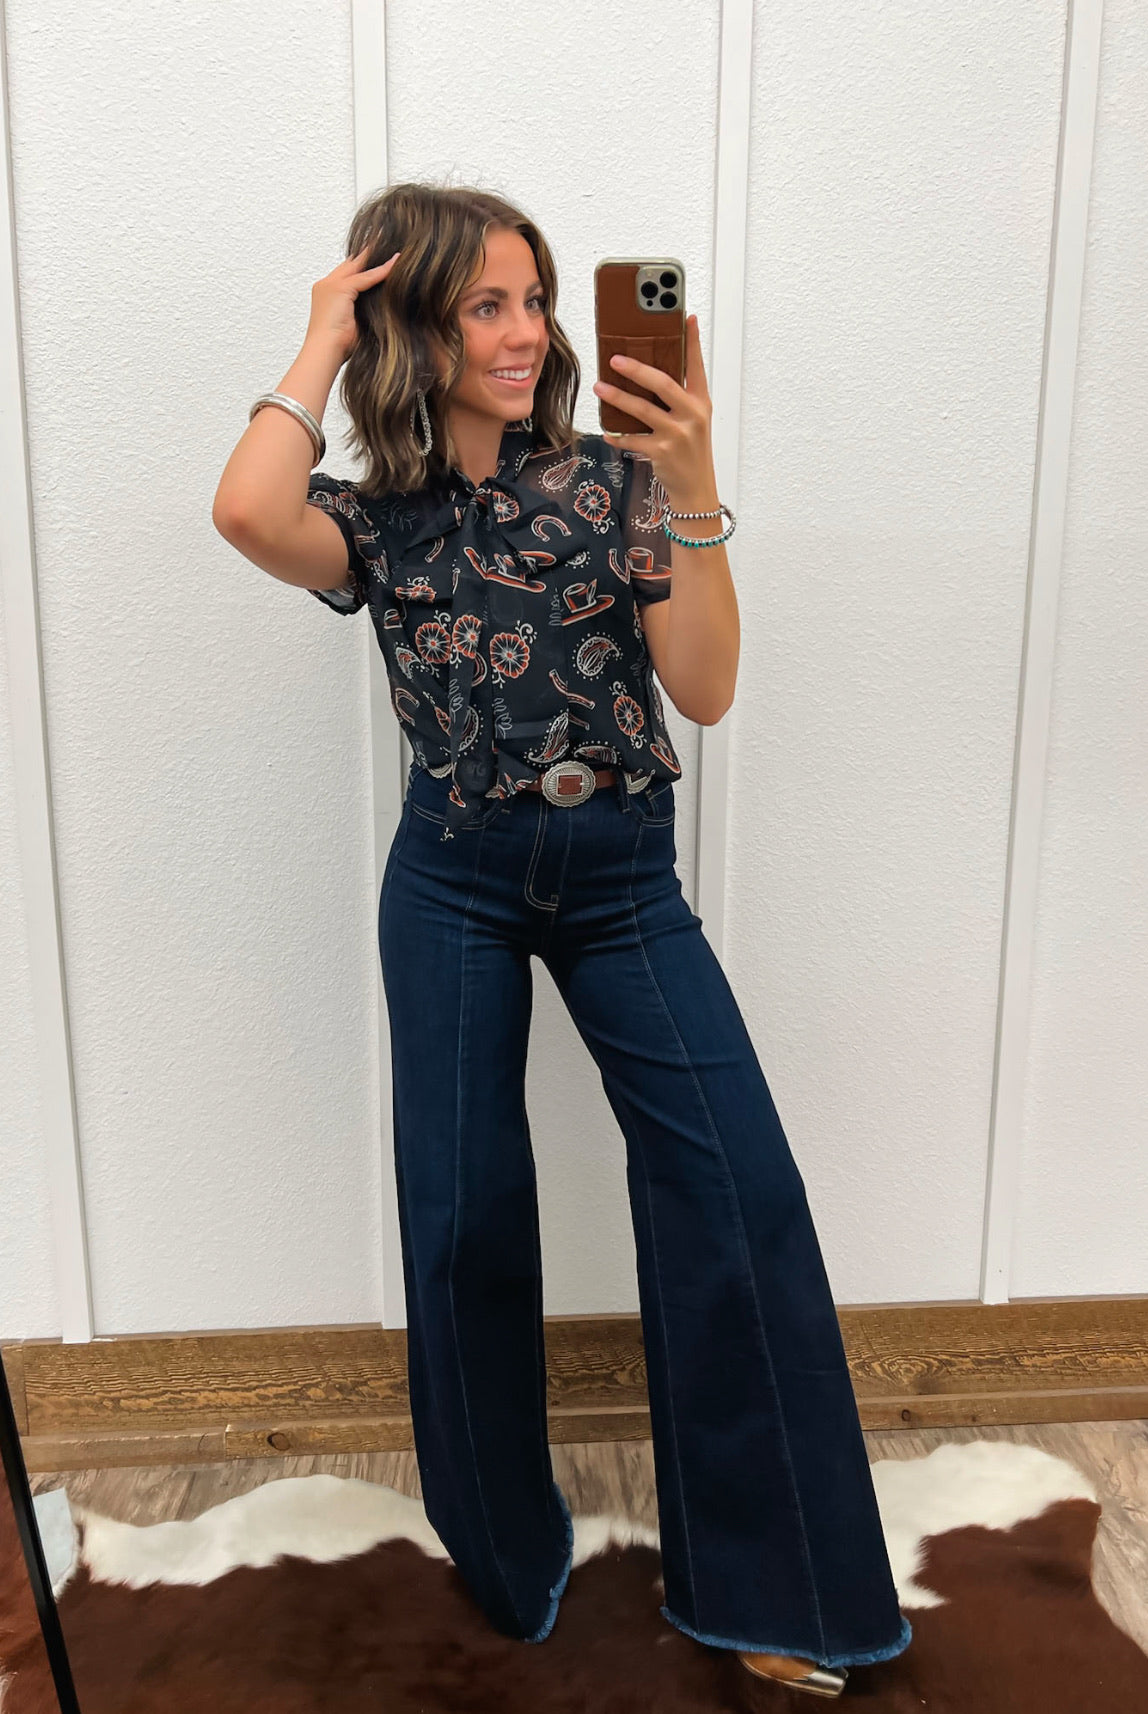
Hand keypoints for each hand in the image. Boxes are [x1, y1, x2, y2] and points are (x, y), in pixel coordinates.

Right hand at [306, 243, 402, 362]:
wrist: (325, 353)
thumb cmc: (337, 348)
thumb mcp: (352, 325)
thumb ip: (361, 311)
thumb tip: (381, 310)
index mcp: (326, 293)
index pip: (348, 273)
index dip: (364, 265)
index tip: (381, 257)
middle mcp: (326, 285)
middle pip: (352, 263)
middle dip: (370, 252)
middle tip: (388, 240)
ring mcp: (331, 285)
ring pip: (359, 265)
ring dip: (376, 255)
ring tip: (394, 247)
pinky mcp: (339, 289)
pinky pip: (365, 276)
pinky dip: (382, 270)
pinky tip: (396, 262)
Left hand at [592, 313, 715, 501]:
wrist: (696, 487)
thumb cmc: (691, 450)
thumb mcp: (693, 420)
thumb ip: (678, 396)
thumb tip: (647, 373)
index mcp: (701, 402)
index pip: (697, 365)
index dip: (692, 341)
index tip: (686, 318)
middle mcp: (692, 415)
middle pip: (662, 384)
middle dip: (636, 369)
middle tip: (615, 360)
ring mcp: (677, 434)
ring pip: (642, 410)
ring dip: (617, 398)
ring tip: (600, 388)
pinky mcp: (662, 452)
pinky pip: (632, 438)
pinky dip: (617, 434)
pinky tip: (607, 430)